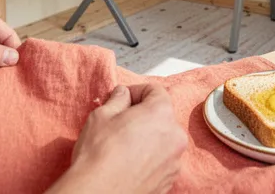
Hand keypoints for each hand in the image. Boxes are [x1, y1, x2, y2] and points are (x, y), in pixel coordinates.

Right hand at [50, 84, 186, 193]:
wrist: (100, 193)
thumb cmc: (99, 156)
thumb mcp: (101, 115)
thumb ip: (117, 99)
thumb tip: (123, 94)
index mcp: (161, 114)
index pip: (155, 90)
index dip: (136, 91)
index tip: (124, 98)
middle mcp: (174, 136)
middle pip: (161, 116)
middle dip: (142, 115)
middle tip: (120, 122)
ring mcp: (174, 161)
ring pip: (162, 139)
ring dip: (147, 137)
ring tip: (123, 145)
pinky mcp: (169, 180)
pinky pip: (161, 160)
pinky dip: (149, 157)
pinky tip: (129, 162)